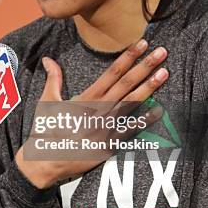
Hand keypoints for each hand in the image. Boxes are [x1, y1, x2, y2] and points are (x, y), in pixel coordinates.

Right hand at [15, 39, 167, 188]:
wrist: (44, 162)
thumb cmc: (45, 131)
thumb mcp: (47, 102)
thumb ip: (53, 79)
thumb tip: (48, 59)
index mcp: (85, 99)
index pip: (111, 73)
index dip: (127, 58)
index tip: (140, 44)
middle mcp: (98, 110)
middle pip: (125, 84)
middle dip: (144, 67)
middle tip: (161, 53)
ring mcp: (105, 128)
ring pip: (131, 104)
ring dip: (148, 88)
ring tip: (164, 73)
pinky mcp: (108, 145)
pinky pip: (130, 131)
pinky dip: (144, 121)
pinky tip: (159, 110)